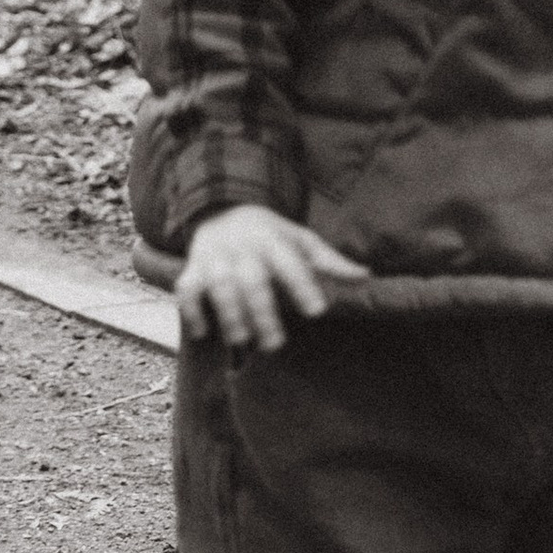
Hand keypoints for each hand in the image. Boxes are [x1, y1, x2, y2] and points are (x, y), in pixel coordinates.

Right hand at [177, 206, 375, 352]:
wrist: (223, 208)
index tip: (317, 311)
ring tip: (242, 341)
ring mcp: (215, 258)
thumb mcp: (301, 240)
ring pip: (219, 287)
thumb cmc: (270, 234)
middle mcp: (243, 249)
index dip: (303, 286)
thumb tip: (366, 276)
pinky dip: (191, 311)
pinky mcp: (193, 268)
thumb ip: (330, 261)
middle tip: (276, 344)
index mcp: (273, 241)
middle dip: (262, 313)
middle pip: (252, 281)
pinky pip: (187, 290)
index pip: (290, 263)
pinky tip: (202, 332)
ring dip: (229, 315)